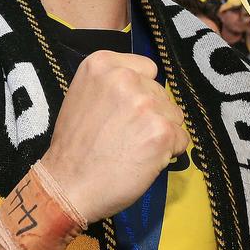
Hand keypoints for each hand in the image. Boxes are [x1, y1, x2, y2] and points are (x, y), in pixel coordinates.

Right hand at [42, 51, 188, 223]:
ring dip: (161, 132)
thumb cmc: (74, 148)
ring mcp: (144, 103)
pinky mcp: (161, 130)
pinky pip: (181, 138)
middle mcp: (124, 78)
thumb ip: (112, 85)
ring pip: (174, 115)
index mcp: (101, 64)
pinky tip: (143, 160)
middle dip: (152, 114)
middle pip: (161, 92)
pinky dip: (168, 152)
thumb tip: (145, 89)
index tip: (128, 109)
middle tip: (126, 136)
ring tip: (133, 148)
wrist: (68, 186)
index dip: (142, 91)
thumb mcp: (82, 97)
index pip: (147, 68)